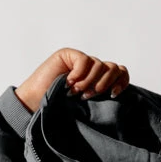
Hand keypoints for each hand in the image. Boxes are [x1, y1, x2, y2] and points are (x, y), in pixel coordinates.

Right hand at [14, 48, 129, 113]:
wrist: (37, 103)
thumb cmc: (61, 106)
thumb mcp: (88, 105)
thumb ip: (102, 96)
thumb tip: (119, 95)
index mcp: (100, 79)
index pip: (121, 72)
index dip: (122, 81)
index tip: (114, 95)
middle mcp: (92, 69)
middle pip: (113, 68)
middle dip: (104, 83)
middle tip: (90, 95)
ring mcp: (81, 61)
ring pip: (99, 65)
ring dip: (90, 82)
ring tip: (77, 92)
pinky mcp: (69, 55)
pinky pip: (84, 60)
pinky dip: (79, 74)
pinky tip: (69, 82)